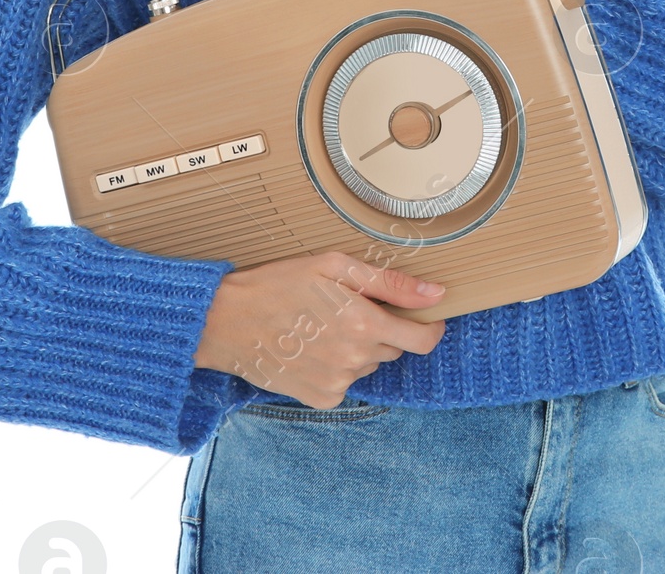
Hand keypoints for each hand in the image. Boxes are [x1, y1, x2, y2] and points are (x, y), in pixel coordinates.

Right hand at [192, 250, 447, 406]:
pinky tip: (311, 346)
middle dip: (382, 328)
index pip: (422, 339)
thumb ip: (389, 282)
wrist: (227, 320)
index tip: (428, 317)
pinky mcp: (320, 398)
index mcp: (362, 323)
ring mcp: (337, 383)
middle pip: (392, 347)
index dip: (431, 328)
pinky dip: (337, 365)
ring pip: (368, 363)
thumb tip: (436, 293)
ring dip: (358, 346)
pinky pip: (346, 381)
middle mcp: (354, 358)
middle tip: (348, 306)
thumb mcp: (333, 266)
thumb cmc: (279, 283)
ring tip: (322, 323)